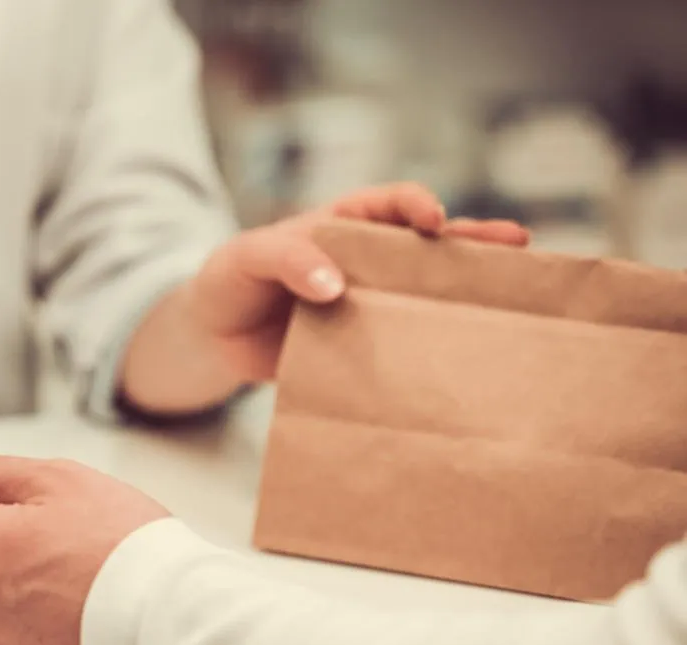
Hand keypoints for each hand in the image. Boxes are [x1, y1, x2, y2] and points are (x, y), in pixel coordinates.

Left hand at [185, 182, 531, 381]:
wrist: (212, 338)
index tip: (432, 222)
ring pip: (426, 293)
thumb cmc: (230, 280)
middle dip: (473, 241)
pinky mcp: (364, 346)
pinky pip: (403, 343)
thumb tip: (334, 286)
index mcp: (342, 226)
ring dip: (467, 291)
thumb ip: (287, 259)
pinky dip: (434, 347)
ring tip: (519, 290)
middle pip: (428, 246)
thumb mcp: (247, 257)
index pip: (388, 203)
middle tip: (518, 243)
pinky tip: (469, 355)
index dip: (415, 205)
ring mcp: (370, 304)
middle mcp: (366, 262)